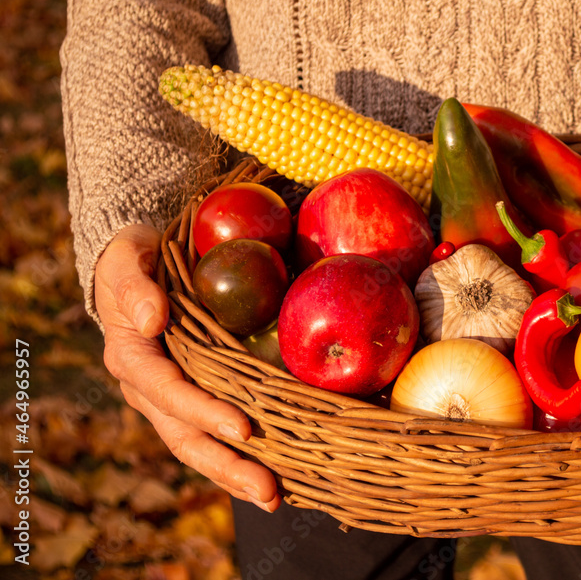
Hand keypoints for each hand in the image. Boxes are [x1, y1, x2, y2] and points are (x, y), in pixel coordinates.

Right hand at [95, 224, 279, 511]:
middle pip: (185, 437)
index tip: (243, 428)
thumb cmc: (136, 258)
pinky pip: (214, 435)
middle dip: (226, 466)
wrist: (138, 265)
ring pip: (200, 447)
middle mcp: (148, 390)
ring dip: (235, 475)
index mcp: (132, 357)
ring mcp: (169, 401)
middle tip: (267, 489)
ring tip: (274, 497)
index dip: (203, 412)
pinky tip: (277, 475)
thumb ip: (135, 286)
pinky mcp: (192, 400)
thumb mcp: (129, 260)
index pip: (167, 392)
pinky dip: (242, 458)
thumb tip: (153, 319)